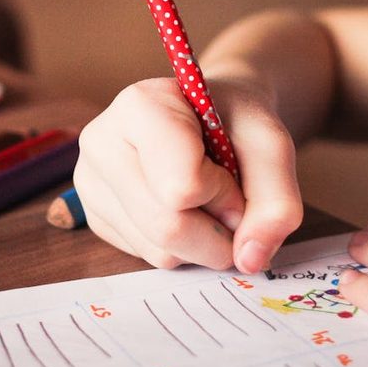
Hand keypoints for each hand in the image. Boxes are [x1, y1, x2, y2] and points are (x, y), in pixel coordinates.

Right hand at [74, 77, 302, 272]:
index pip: (182, 186)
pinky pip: (146, 257)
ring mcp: (90, 182)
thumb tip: (249, 260)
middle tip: (230, 201)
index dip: (224, 193)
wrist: (208, 117)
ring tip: (205, 200)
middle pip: (167, 227)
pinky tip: (181, 209)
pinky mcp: (94, 216)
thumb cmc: (235, 122)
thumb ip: (276, 201)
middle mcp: (100, 142)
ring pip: (158, 250)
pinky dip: (181, 247)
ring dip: (202, 242)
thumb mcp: (271, 145)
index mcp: (138, 106)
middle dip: (217, 231)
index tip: (231, 170)